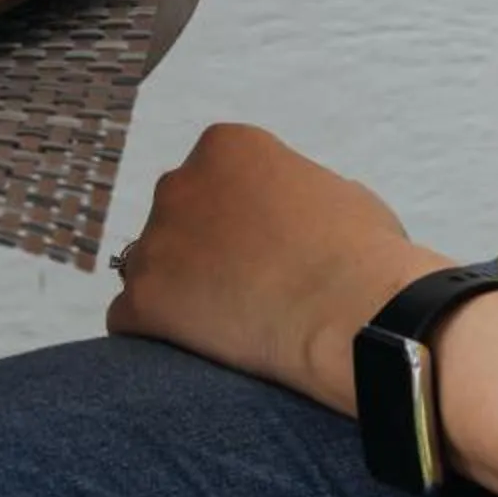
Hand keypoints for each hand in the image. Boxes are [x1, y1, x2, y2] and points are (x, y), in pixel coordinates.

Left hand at [107, 123, 446, 414]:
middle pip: (177, 219)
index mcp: (225, 147)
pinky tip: (200, 348)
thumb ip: (294, 192)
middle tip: (248, 286)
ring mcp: (153, 242)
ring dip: (179, 292)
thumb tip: (287, 209)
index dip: (241, 219)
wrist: (360, 317)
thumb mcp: (340, 194)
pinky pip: (130, 317)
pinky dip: (157, 334)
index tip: (269, 248)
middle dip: (203, 250)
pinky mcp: (141, 299)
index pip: (213, 179)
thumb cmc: (366, 257)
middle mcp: (177, 184)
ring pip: (151, 267)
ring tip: (231, 323)